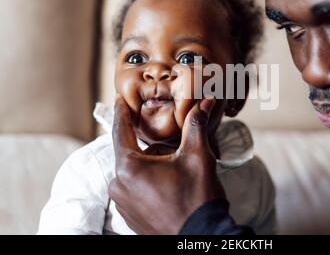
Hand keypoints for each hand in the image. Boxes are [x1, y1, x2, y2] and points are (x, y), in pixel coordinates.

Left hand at [108, 95, 224, 234]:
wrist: (200, 237)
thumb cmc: (197, 199)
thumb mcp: (197, 156)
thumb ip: (195, 125)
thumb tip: (203, 102)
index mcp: (129, 167)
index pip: (121, 130)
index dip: (122, 112)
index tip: (120, 99)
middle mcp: (118, 186)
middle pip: (134, 153)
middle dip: (154, 149)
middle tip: (175, 153)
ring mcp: (122, 204)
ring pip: (135, 172)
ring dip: (152, 167)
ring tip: (177, 176)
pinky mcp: (129, 217)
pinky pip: (135, 190)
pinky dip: (150, 183)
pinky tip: (170, 189)